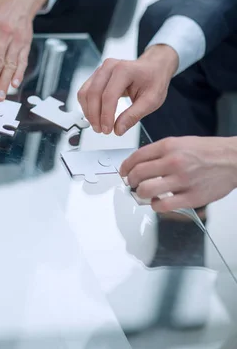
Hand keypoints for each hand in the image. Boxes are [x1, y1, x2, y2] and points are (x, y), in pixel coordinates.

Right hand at [77, 45, 178, 135]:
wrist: (153, 67)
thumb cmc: (154, 80)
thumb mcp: (151, 100)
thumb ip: (134, 115)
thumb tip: (118, 129)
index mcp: (124, 70)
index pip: (109, 96)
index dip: (106, 116)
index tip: (108, 130)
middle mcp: (109, 67)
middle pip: (93, 93)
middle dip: (94, 115)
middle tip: (101, 130)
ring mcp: (101, 69)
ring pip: (85, 92)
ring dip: (88, 111)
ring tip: (97, 125)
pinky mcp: (97, 75)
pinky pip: (85, 91)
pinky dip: (87, 106)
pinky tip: (95, 116)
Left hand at [119, 136, 236, 210]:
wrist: (232, 159)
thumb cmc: (208, 151)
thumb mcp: (180, 142)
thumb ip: (160, 152)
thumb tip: (140, 164)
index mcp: (169, 146)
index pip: (137, 157)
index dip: (125, 166)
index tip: (123, 171)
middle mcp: (173, 162)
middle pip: (138, 174)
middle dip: (129, 181)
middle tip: (130, 183)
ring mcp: (182, 180)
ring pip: (146, 190)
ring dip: (139, 194)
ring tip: (142, 193)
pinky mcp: (191, 197)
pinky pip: (164, 206)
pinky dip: (156, 206)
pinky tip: (158, 202)